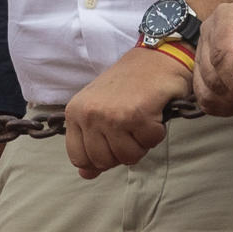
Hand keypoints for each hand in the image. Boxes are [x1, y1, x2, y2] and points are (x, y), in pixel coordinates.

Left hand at [63, 47, 191, 178]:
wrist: (156, 56)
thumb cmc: (130, 83)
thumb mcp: (100, 109)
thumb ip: (90, 143)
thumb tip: (85, 175)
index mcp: (75, 112)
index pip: (79, 158)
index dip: (100, 157)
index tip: (113, 141)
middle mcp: (89, 114)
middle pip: (105, 162)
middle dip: (124, 150)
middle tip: (131, 126)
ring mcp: (112, 115)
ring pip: (128, 157)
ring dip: (142, 142)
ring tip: (142, 118)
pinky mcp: (137, 115)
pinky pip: (150, 143)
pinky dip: (157, 132)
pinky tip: (154, 112)